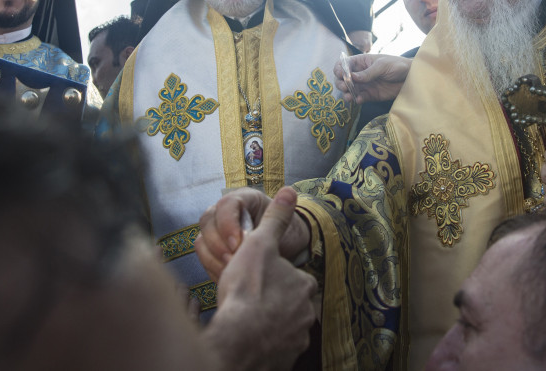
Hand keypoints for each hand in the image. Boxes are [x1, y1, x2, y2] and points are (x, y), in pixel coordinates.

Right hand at [195, 187, 309, 280]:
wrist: (286, 254)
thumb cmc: (287, 236)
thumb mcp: (285, 226)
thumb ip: (278, 216)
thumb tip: (289, 192)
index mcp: (245, 199)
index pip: (226, 204)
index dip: (227, 224)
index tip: (237, 245)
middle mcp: (227, 211)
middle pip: (207, 220)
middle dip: (218, 244)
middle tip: (233, 262)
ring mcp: (217, 229)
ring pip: (202, 240)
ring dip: (214, 259)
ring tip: (231, 272)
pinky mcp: (214, 248)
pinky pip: (204, 257)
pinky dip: (213, 269)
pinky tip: (228, 279)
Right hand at [205, 188, 318, 370]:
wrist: (238, 339)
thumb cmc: (247, 289)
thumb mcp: (260, 243)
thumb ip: (276, 218)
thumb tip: (290, 191)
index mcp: (305, 286)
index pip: (295, 277)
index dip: (276, 276)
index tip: (259, 279)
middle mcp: (307, 315)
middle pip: (292, 304)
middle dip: (276, 302)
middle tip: (252, 300)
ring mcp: (297, 340)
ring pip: (285, 327)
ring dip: (270, 324)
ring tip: (248, 319)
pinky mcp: (284, 361)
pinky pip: (276, 349)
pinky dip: (266, 344)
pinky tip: (249, 338)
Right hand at [333, 53, 412, 103]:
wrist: (411, 77)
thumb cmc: (397, 65)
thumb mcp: (382, 65)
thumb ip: (368, 72)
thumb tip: (352, 77)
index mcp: (361, 62)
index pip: (345, 64)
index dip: (340, 69)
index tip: (341, 74)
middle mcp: (360, 73)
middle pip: (343, 78)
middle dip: (341, 83)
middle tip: (345, 87)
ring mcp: (364, 85)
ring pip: (349, 89)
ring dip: (346, 93)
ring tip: (349, 97)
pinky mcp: (370, 95)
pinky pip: (359, 98)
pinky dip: (357, 100)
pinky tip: (358, 100)